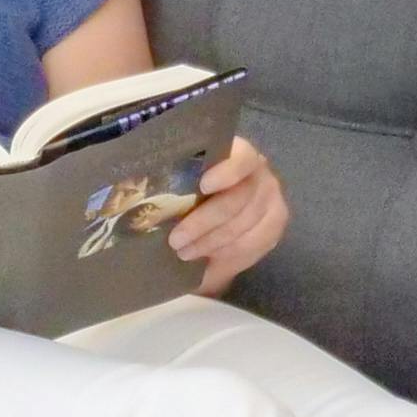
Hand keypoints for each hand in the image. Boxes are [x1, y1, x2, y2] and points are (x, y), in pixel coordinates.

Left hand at [171, 136, 287, 293]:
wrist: (216, 206)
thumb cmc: (189, 188)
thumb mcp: (181, 179)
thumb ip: (174, 182)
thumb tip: (140, 193)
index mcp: (237, 152)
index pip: (242, 157)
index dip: (226, 171)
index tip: (203, 186)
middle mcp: (260, 172)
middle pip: (238, 200)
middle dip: (204, 223)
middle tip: (176, 240)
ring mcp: (272, 198)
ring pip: (244, 227)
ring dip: (212, 244)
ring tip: (185, 253)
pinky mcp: (276, 224)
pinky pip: (255, 245)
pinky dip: (229, 258)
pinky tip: (209, 263)